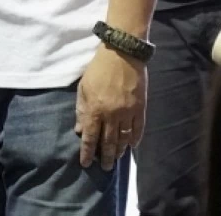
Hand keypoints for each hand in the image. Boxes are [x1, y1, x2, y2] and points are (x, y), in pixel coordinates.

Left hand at [75, 46, 146, 170]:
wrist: (122, 53)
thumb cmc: (98, 69)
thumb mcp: (83, 87)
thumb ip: (81, 109)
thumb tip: (80, 130)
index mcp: (95, 109)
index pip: (90, 137)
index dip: (87, 152)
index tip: (86, 164)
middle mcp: (111, 115)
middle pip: (108, 142)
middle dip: (106, 157)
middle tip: (105, 167)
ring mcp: (127, 112)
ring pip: (124, 138)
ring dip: (120, 150)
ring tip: (117, 158)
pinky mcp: (140, 107)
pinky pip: (138, 128)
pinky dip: (135, 139)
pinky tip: (132, 146)